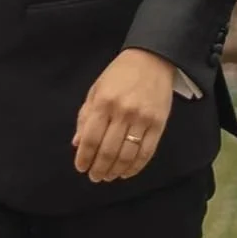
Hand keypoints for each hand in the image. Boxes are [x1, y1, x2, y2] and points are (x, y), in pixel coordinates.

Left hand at [72, 48, 175, 182]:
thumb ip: (85, 116)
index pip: (90, 137)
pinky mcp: (159, 125)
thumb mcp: (96, 89)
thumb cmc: (119, 75)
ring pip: (127, 155)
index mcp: (103, 102)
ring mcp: (142, 119)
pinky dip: (135, 167)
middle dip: (99, 168)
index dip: (84, 156)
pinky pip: (146, 153)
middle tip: (94, 177)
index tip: (80, 167)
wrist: (151, 60)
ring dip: (115, 171)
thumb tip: (77, 143)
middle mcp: (122, 112)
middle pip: (108, 150)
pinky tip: (126, 172)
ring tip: (108, 177)